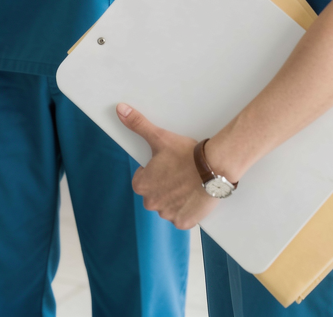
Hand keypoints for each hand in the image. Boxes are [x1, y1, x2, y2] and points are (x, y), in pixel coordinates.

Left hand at [116, 103, 218, 229]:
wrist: (213, 168)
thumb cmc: (185, 154)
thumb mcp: (159, 137)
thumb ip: (137, 124)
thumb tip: (120, 109)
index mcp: (142, 185)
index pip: (141, 180)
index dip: (152, 172)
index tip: (165, 165)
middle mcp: (152, 203)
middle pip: (153, 194)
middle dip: (162, 186)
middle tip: (177, 174)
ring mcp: (168, 214)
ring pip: (167, 206)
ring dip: (173, 198)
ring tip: (186, 184)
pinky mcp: (184, 222)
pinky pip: (180, 218)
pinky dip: (185, 210)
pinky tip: (192, 197)